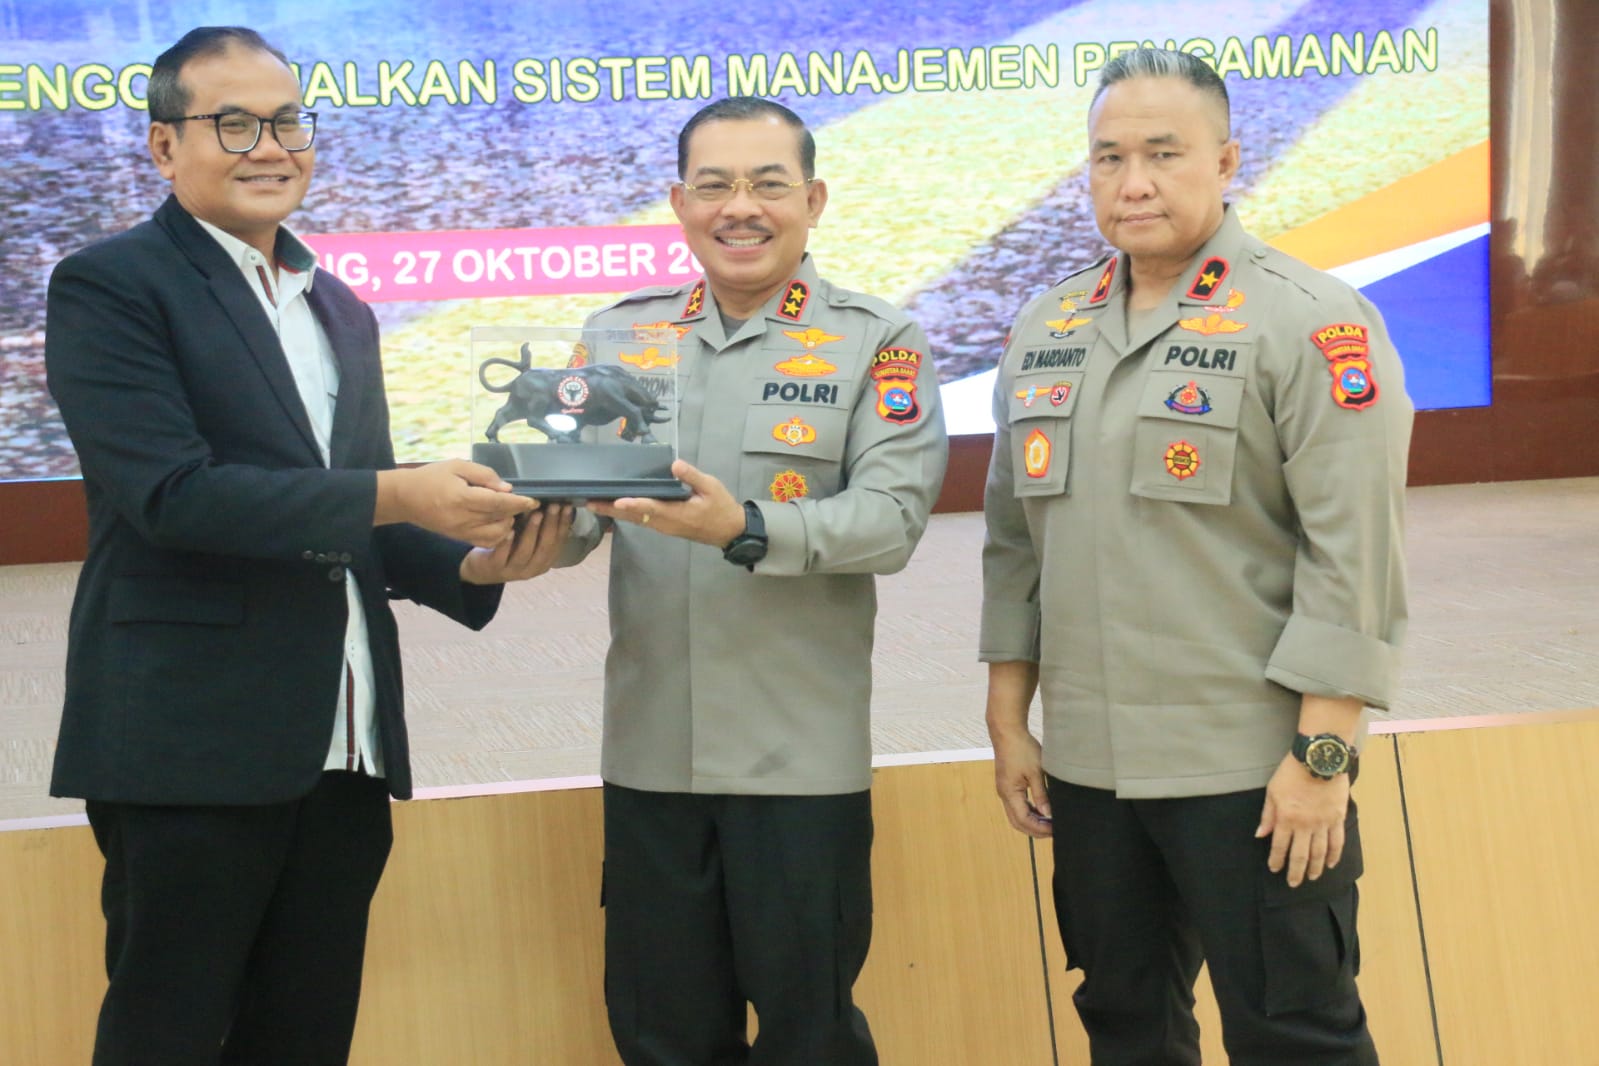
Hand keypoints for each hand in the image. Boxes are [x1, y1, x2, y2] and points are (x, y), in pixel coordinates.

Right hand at [375, 460, 534, 547]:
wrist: (405, 498)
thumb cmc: (432, 477)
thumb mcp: (457, 466)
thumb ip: (484, 475)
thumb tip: (507, 488)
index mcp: (462, 498)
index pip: (498, 503)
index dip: (519, 503)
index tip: (534, 500)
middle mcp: (463, 519)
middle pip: (500, 519)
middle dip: (517, 513)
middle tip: (527, 504)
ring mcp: (462, 532)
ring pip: (497, 535)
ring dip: (509, 525)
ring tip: (512, 512)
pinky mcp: (460, 538)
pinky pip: (486, 541)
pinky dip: (499, 535)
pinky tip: (501, 522)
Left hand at [459, 503, 574, 584]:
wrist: (483, 570)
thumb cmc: (510, 549)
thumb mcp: (528, 541)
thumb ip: (539, 529)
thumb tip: (555, 503)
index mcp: (545, 561)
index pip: (558, 542)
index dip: (564, 524)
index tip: (567, 506)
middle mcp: (533, 568)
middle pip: (545, 547)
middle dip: (551, 525)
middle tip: (553, 506)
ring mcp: (514, 570)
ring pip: (526, 552)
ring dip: (532, 532)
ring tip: (536, 514)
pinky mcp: (496, 569)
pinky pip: (502, 556)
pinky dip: (507, 543)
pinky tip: (510, 530)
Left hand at [587, 459, 745, 546]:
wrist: (729, 531)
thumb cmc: (721, 507)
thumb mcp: (711, 488)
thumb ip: (692, 477)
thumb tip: (675, 465)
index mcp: (677, 514)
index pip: (651, 508)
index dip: (634, 504)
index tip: (616, 501)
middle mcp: (665, 523)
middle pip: (634, 516)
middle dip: (611, 510)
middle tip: (589, 502)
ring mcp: (663, 527)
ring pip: (634, 520)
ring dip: (614, 513)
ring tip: (594, 504)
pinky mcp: (663, 526)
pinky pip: (639, 520)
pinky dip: (625, 514)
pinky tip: (614, 508)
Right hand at [991, 726, 1052, 837]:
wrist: (1007, 732)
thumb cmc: (1021, 749)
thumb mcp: (1036, 772)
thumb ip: (1041, 795)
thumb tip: (1048, 814)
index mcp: (1009, 793)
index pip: (1024, 820)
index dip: (1039, 828)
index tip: (1055, 830)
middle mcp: (1004, 794)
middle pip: (1017, 822)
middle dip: (1035, 830)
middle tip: (1053, 831)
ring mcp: (1004, 790)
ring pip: (1016, 815)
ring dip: (1032, 821)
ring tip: (1049, 822)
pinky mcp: (1007, 784)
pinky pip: (1016, 805)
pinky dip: (1028, 811)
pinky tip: (1041, 809)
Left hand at [1257, 752, 1349, 886]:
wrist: (1318, 759)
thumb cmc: (1291, 772)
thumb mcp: (1272, 791)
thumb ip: (1267, 815)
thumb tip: (1260, 835)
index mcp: (1286, 818)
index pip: (1280, 846)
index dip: (1277, 860)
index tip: (1274, 869)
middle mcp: (1305, 825)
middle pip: (1300, 855)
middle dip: (1296, 871)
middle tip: (1293, 883)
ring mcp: (1323, 823)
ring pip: (1320, 852)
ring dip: (1316, 868)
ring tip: (1312, 878)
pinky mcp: (1338, 818)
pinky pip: (1337, 842)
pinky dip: (1334, 855)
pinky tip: (1331, 864)